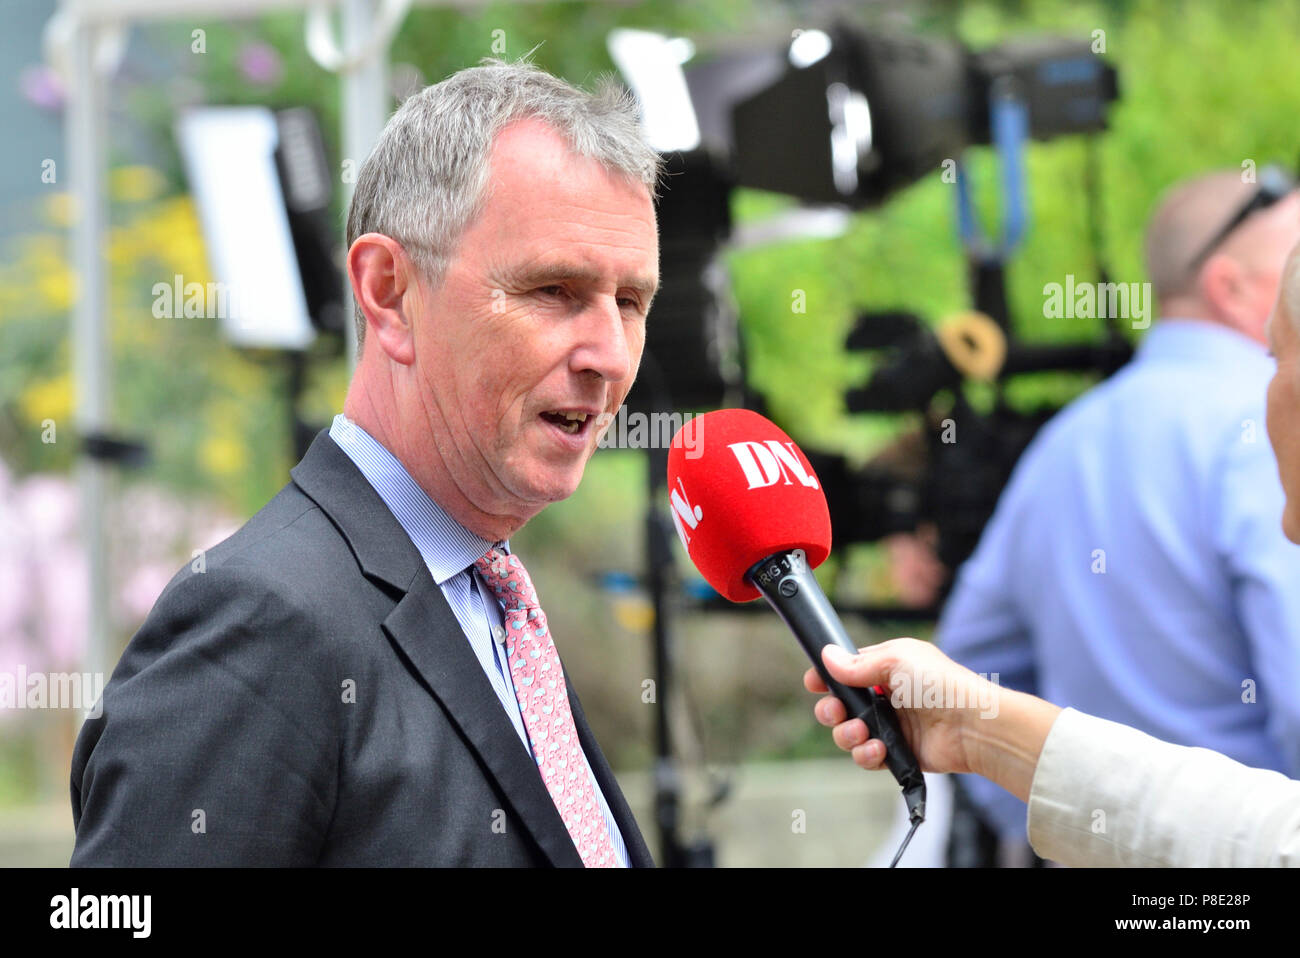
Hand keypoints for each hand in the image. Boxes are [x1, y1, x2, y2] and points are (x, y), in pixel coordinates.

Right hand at [803, 637, 992, 776]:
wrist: (972, 725)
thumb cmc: (941, 685)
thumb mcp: (897, 660)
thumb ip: (857, 663)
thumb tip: (826, 657)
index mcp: (886, 668)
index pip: (845, 671)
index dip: (826, 678)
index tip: (814, 684)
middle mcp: (885, 696)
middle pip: (839, 705)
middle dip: (831, 711)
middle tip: (837, 713)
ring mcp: (890, 725)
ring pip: (848, 733)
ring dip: (847, 734)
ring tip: (862, 733)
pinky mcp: (896, 752)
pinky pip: (866, 756)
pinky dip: (866, 754)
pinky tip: (878, 749)